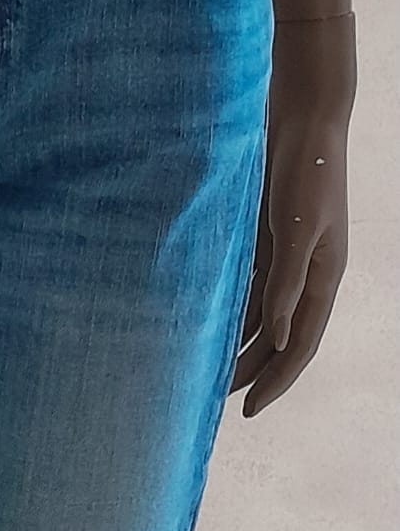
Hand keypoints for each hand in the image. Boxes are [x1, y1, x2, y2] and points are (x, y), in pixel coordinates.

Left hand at [229, 14, 357, 417]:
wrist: (304, 119)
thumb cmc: (308, 170)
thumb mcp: (299, 229)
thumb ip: (287, 283)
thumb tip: (275, 337)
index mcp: (324, 279)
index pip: (299, 346)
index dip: (276, 381)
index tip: (249, 411)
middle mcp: (307, 277)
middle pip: (278, 341)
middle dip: (252, 373)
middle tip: (215, 402)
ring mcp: (286, 261)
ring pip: (260, 319)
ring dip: (237, 346)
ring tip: (206, 375)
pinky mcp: (266, 243)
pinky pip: (248, 291)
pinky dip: (230, 313)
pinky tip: (205, 327)